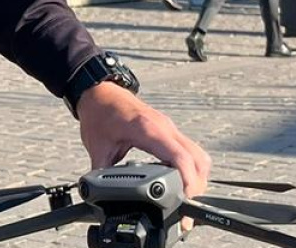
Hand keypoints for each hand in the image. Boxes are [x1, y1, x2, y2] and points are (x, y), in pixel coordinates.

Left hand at [75, 84, 210, 201]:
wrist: (99, 91)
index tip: (185, 198)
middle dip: (197, 184)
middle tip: (186, 204)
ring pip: (198, 153)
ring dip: (198, 176)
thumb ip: (102, 175)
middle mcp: (164, 127)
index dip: (187, 179)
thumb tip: (99, 197)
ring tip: (186, 196)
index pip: (179, 156)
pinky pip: (190, 149)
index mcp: (148, 130)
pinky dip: (192, 166)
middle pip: (197, 158)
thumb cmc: (99, 113)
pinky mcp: (168, 130)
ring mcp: (169, 128)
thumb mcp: (97, 148)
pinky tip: (182, 180)